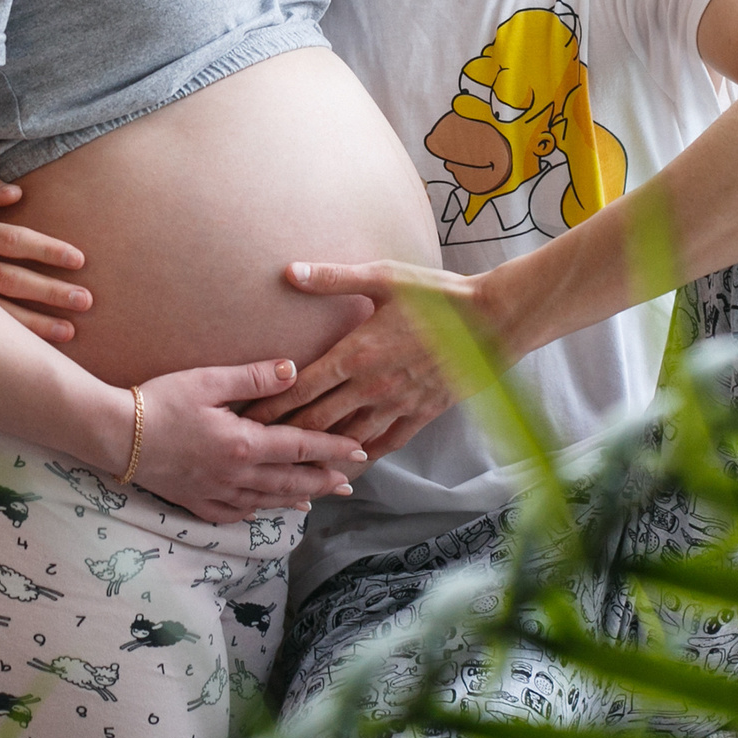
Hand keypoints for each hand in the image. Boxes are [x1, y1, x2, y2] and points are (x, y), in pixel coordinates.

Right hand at [0, 172, 91, 343]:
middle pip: (10, 279)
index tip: (79, 259)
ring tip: (70, 330)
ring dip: (35, 324)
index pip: (12, 240)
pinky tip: (35, 348)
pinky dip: (10, 338)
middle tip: (86, 299)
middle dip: (50, 291)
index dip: (47, 250)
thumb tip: (17, 193)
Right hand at [126, 359, 370, 523]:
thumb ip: (253, 377)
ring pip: (267, 501)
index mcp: (244, 443)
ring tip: (316, 499)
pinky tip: (264, 509)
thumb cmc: (159, 401)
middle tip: (349, 484)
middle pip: (291, 481)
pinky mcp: (195, 501)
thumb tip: (293, 370)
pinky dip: (256, 512)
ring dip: (296, 499)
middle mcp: (236, 474)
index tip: (360, 450)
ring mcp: (216, 492)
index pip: (301, 447)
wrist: (115, 435)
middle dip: (323, 482)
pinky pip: (234, 514)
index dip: (333, 449)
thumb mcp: (207, 380)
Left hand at [240, 260, 491, 460]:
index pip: (299, 388)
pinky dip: (364, 457)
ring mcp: (397, 405)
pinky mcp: (422, 414)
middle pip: (315, 422)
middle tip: (255, 450)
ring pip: (347, 440)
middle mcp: (371, 386)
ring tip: (292, 467)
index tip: (243, 418)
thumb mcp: (384, 277)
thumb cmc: (437, 294)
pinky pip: (385, 444)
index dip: (268, 406)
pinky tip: (348, 464)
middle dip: (283, 437)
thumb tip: (290, 271)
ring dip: (319, 453)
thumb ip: (334, 278)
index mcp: (355, 352)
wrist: (494, 320)